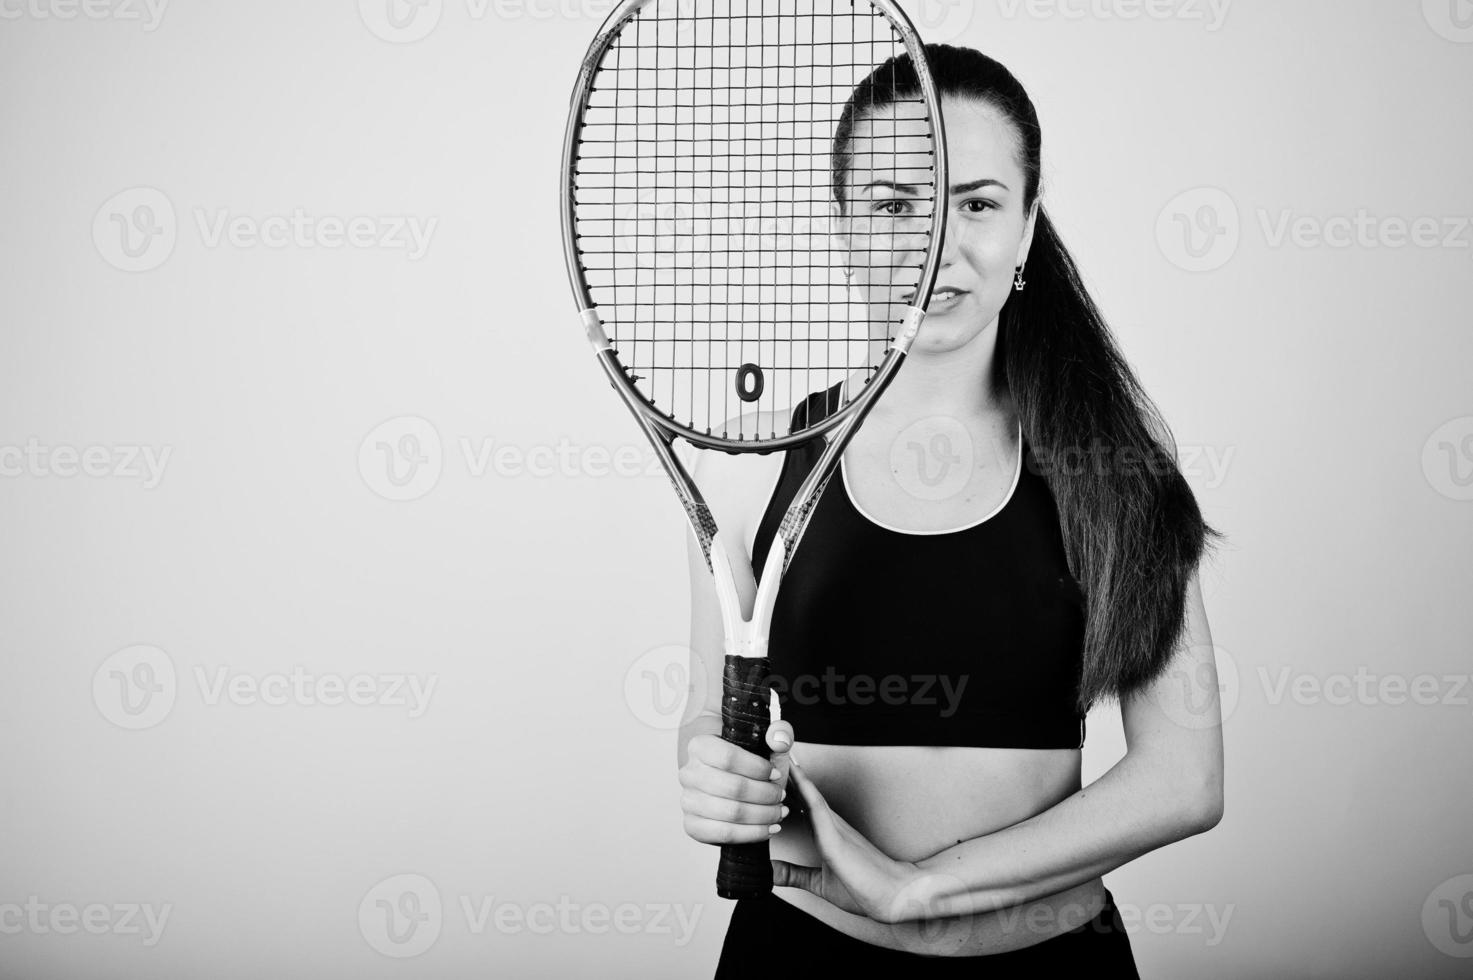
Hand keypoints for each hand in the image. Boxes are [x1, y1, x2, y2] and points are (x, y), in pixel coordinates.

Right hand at [678, 720, 794, 844]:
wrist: (724, 779)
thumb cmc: (744, 760)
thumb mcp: (763, 739)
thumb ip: (778, 732)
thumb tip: (779, 740)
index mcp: (699, 746)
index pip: (728, 758)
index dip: (758, 768)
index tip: (776, 773)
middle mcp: (689, 774)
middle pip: (733, 788)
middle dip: (765, 795)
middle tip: (781, 795)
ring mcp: (688, 801)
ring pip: (731, 813)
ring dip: (763, 815)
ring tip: (778, 812)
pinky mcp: (693, 825)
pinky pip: (724, 834)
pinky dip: (752, 834)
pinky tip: (768, 827)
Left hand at [769, 759, 919, 923]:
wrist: (892, 898)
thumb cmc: (862, 889)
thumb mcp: (817, 882)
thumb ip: (794, 874)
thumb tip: (770, 871)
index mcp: (824, 832)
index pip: (798, 803)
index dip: (783, 787)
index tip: (766, 771)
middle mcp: (828, 824)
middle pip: (802, 792)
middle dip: (784, 773)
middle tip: (768, 749)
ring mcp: (833, 828)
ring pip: (808, 794)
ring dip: (792, 774)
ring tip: (776, 752)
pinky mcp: (836, 838)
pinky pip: (818, 809)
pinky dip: (805, 792)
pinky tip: (794, 778)